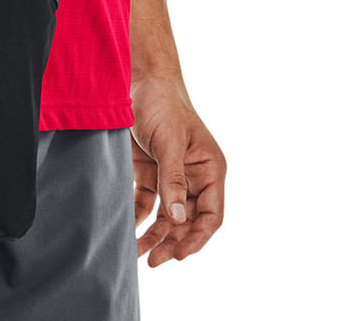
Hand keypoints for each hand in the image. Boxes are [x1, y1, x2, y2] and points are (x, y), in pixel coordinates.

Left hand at [130, 74, 225, 265]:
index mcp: (210, 169)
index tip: (178, 255)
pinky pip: (147, 201)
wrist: (137, 77)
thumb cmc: (162, 103)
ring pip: (167, 215)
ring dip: (154, 234)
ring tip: (138, 254)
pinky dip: (139, 216)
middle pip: (187, 220)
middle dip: (172, 241)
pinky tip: (128, 228)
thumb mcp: (170, 142)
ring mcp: (171, 175)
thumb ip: (173, 179)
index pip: (211, 215)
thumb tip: (178, 218)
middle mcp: (194, 176)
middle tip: (153, 261)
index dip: (197, 238)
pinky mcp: (149, 170)